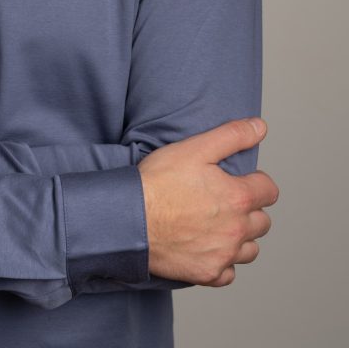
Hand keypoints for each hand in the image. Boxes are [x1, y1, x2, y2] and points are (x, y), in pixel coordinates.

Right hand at [138, 118, 277, 286]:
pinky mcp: (208, 273)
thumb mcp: (195, 147)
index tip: (238, 181)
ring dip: (241, 238)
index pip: (269, 190)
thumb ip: (232, 136)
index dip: (255, 182)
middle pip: (263, 222)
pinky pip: (229, 273)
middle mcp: (237, 229)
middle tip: (223, 201)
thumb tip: (260, 127)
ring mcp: (223, 254)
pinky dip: (223, 261)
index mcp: (238, 197)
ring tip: (217, 225)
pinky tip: (207, 247)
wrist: (130, 217)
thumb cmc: (158, 181)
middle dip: (249, 210)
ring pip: (250, 249)